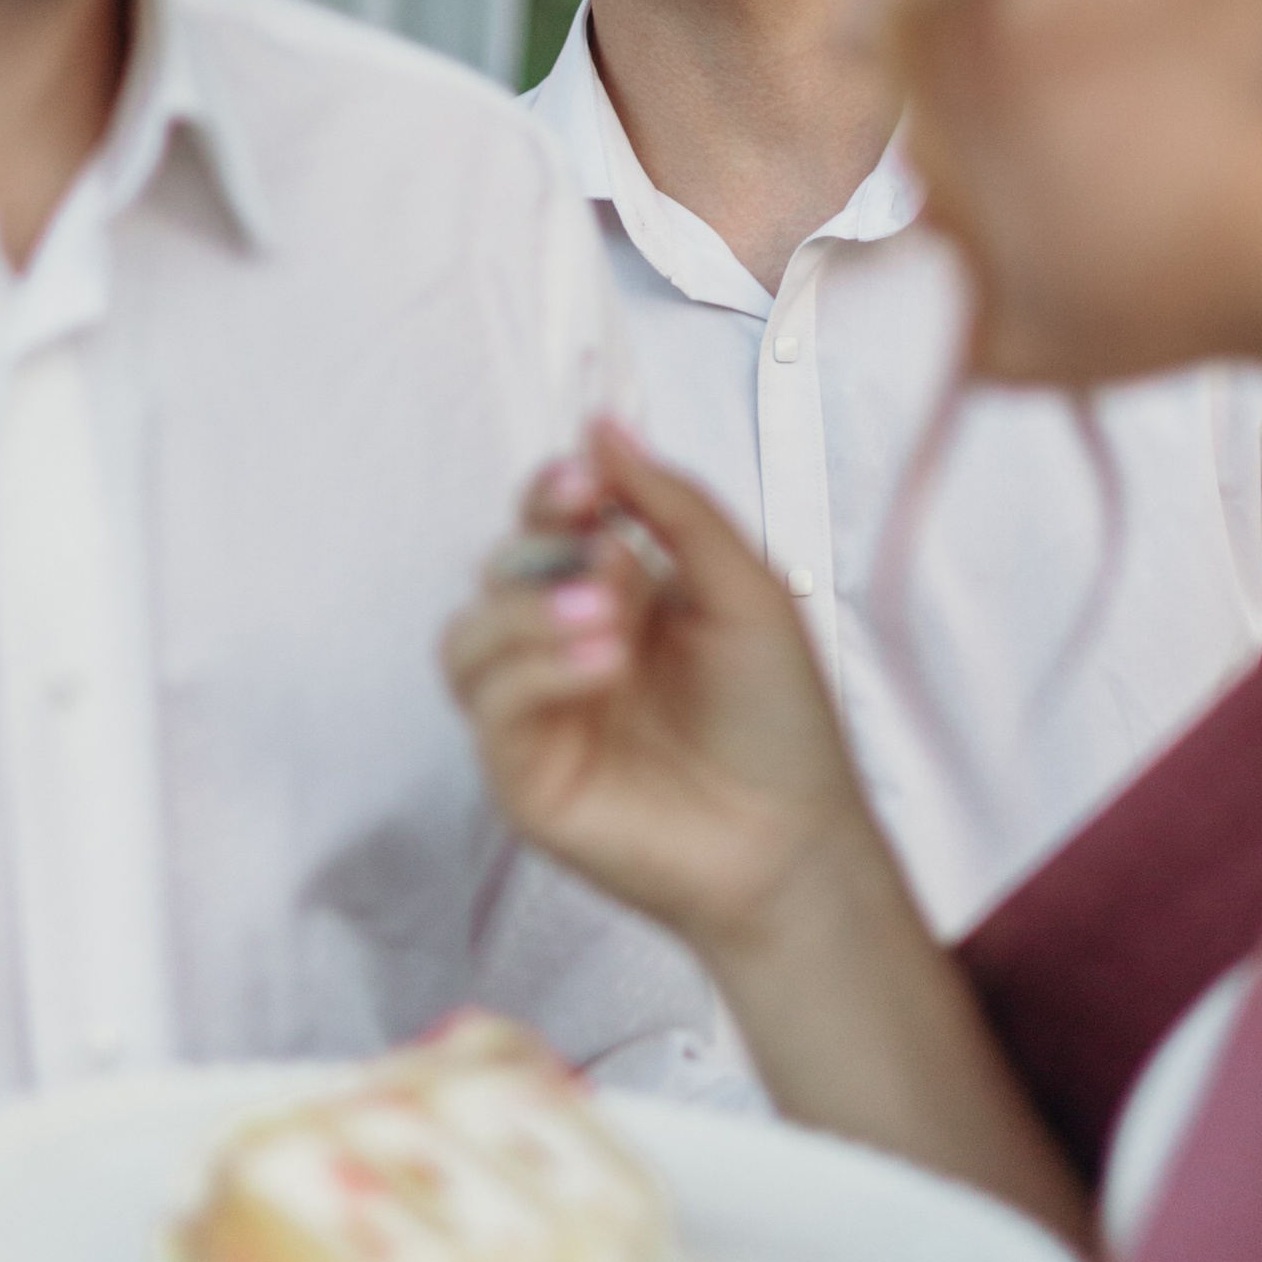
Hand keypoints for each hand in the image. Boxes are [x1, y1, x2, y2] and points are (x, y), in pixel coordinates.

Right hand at [443, 421, 879, 965]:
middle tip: (606, 549)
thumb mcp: (745, 588)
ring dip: (529, 611)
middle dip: (539, 545)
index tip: (585, 478)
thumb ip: (673, 506)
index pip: (543, 520)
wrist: (794, 835)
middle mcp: (564, 647)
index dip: (549, 490)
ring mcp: (539, 713)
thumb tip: (602, 426)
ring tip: (609, 618)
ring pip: (466, 637)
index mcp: (616, 593)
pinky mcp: (523, 776)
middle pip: (496, 569)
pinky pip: (489, 707)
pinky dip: (536, 671)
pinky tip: (603, 666)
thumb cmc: (778, 719)